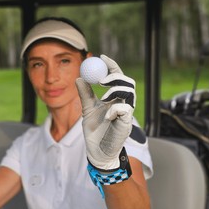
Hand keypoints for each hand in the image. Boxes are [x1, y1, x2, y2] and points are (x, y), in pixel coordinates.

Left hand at [76, 55, 135, 170]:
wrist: (96, 151)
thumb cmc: (94, 131)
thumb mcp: (87, 109)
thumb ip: (85, 94)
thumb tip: (79, 77)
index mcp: (115, 98)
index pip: (117, 77)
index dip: (112, 66)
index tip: (102, 57)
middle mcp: (123, 103)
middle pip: (127, 82)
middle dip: (116, 76)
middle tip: (102, 78)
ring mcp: (126, 114)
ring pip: (129, 93)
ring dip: (115, 90)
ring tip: (103, 97)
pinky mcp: (126, 124)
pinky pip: (125, 110)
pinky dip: (114, 109)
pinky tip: (106, 116)